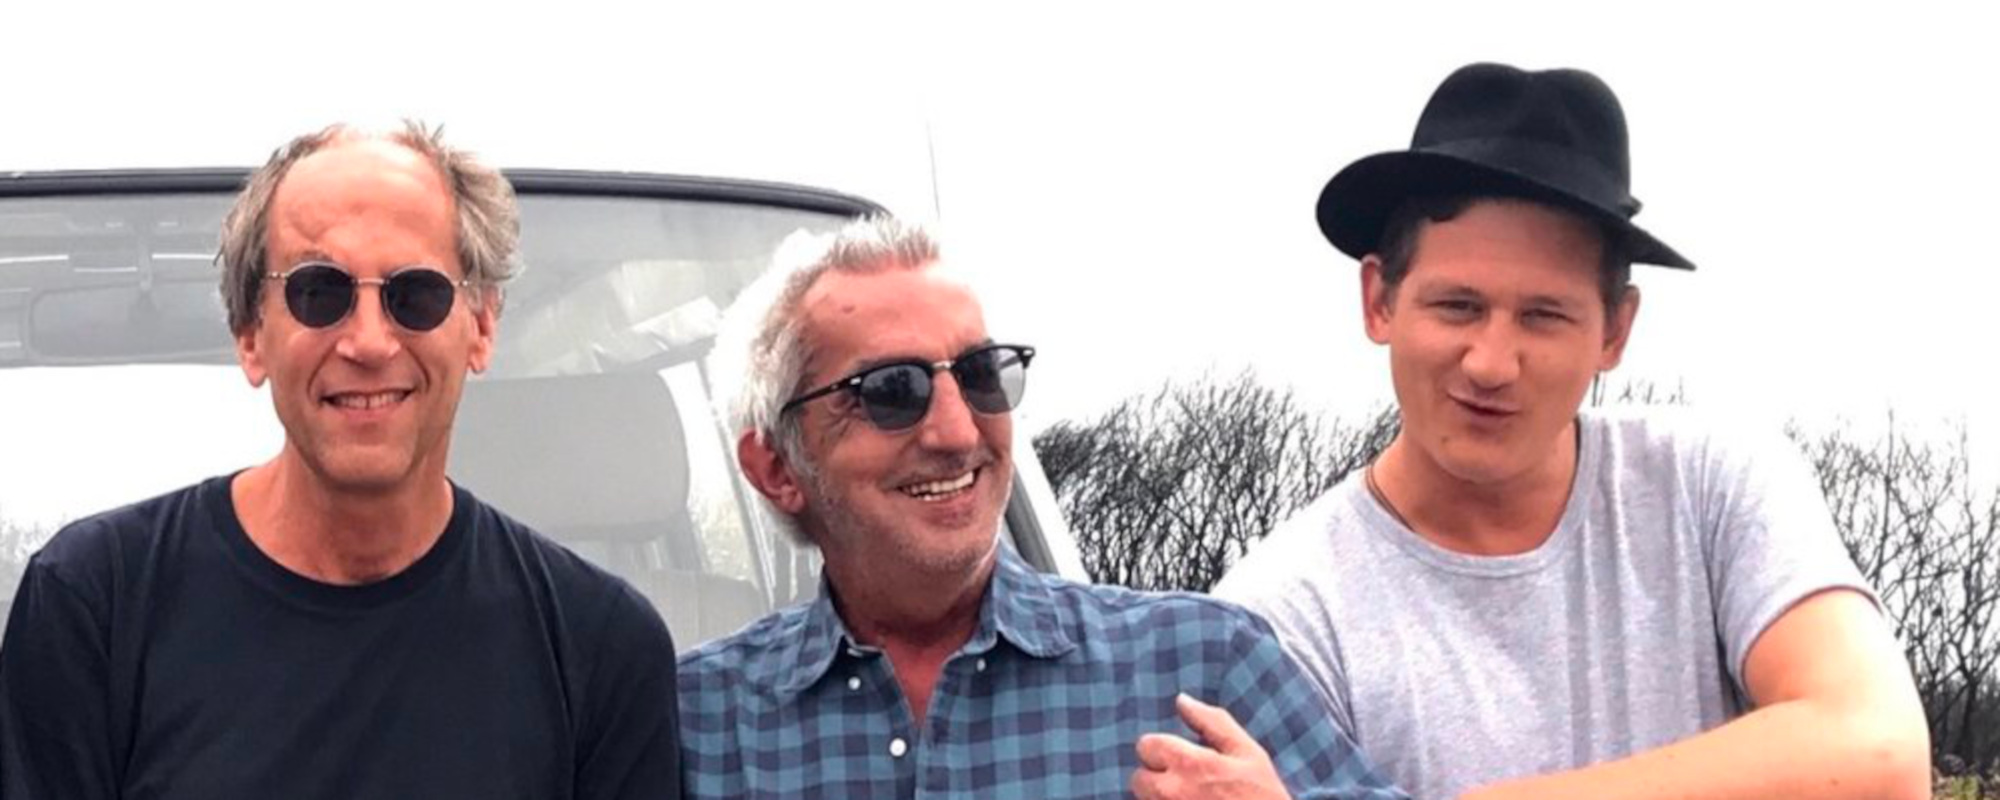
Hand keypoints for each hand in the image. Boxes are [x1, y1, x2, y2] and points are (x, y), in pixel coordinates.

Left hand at [1131, 693, 1292, 799]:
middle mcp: (1170, 792)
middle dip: (1155, 777)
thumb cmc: (1263, 796)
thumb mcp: (1248, 753)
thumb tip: (1182, 700)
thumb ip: (1213, 723)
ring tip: (1190, 798)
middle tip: (1184, 782)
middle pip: (1138, 778)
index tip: (1178, 757)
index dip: (1160, 749)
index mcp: (1189, 764)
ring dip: (1160, 797)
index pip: (1146, 745)